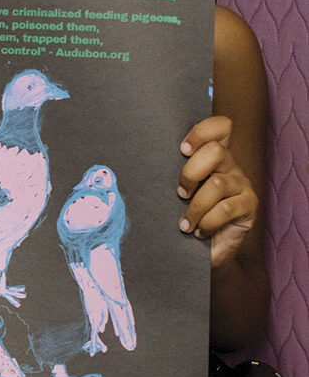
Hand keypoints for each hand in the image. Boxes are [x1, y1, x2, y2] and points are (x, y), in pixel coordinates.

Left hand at [179, 115, 257, 267]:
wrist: (201, 250)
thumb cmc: (182, 213)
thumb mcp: (173, 190)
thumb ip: (165, 172)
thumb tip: (127, 163)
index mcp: (212, 155)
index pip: (220, 127)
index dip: (202, 132)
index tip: (182, 149)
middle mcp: (230, 165)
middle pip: (216, 151)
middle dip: (191, 172)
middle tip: (180, 193)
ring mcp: (242, 184)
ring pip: (217, 183)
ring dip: (195, 206)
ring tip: (185, 222)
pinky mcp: (249, 206)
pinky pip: (226, 209)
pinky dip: (207, 222)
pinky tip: (199, 231)